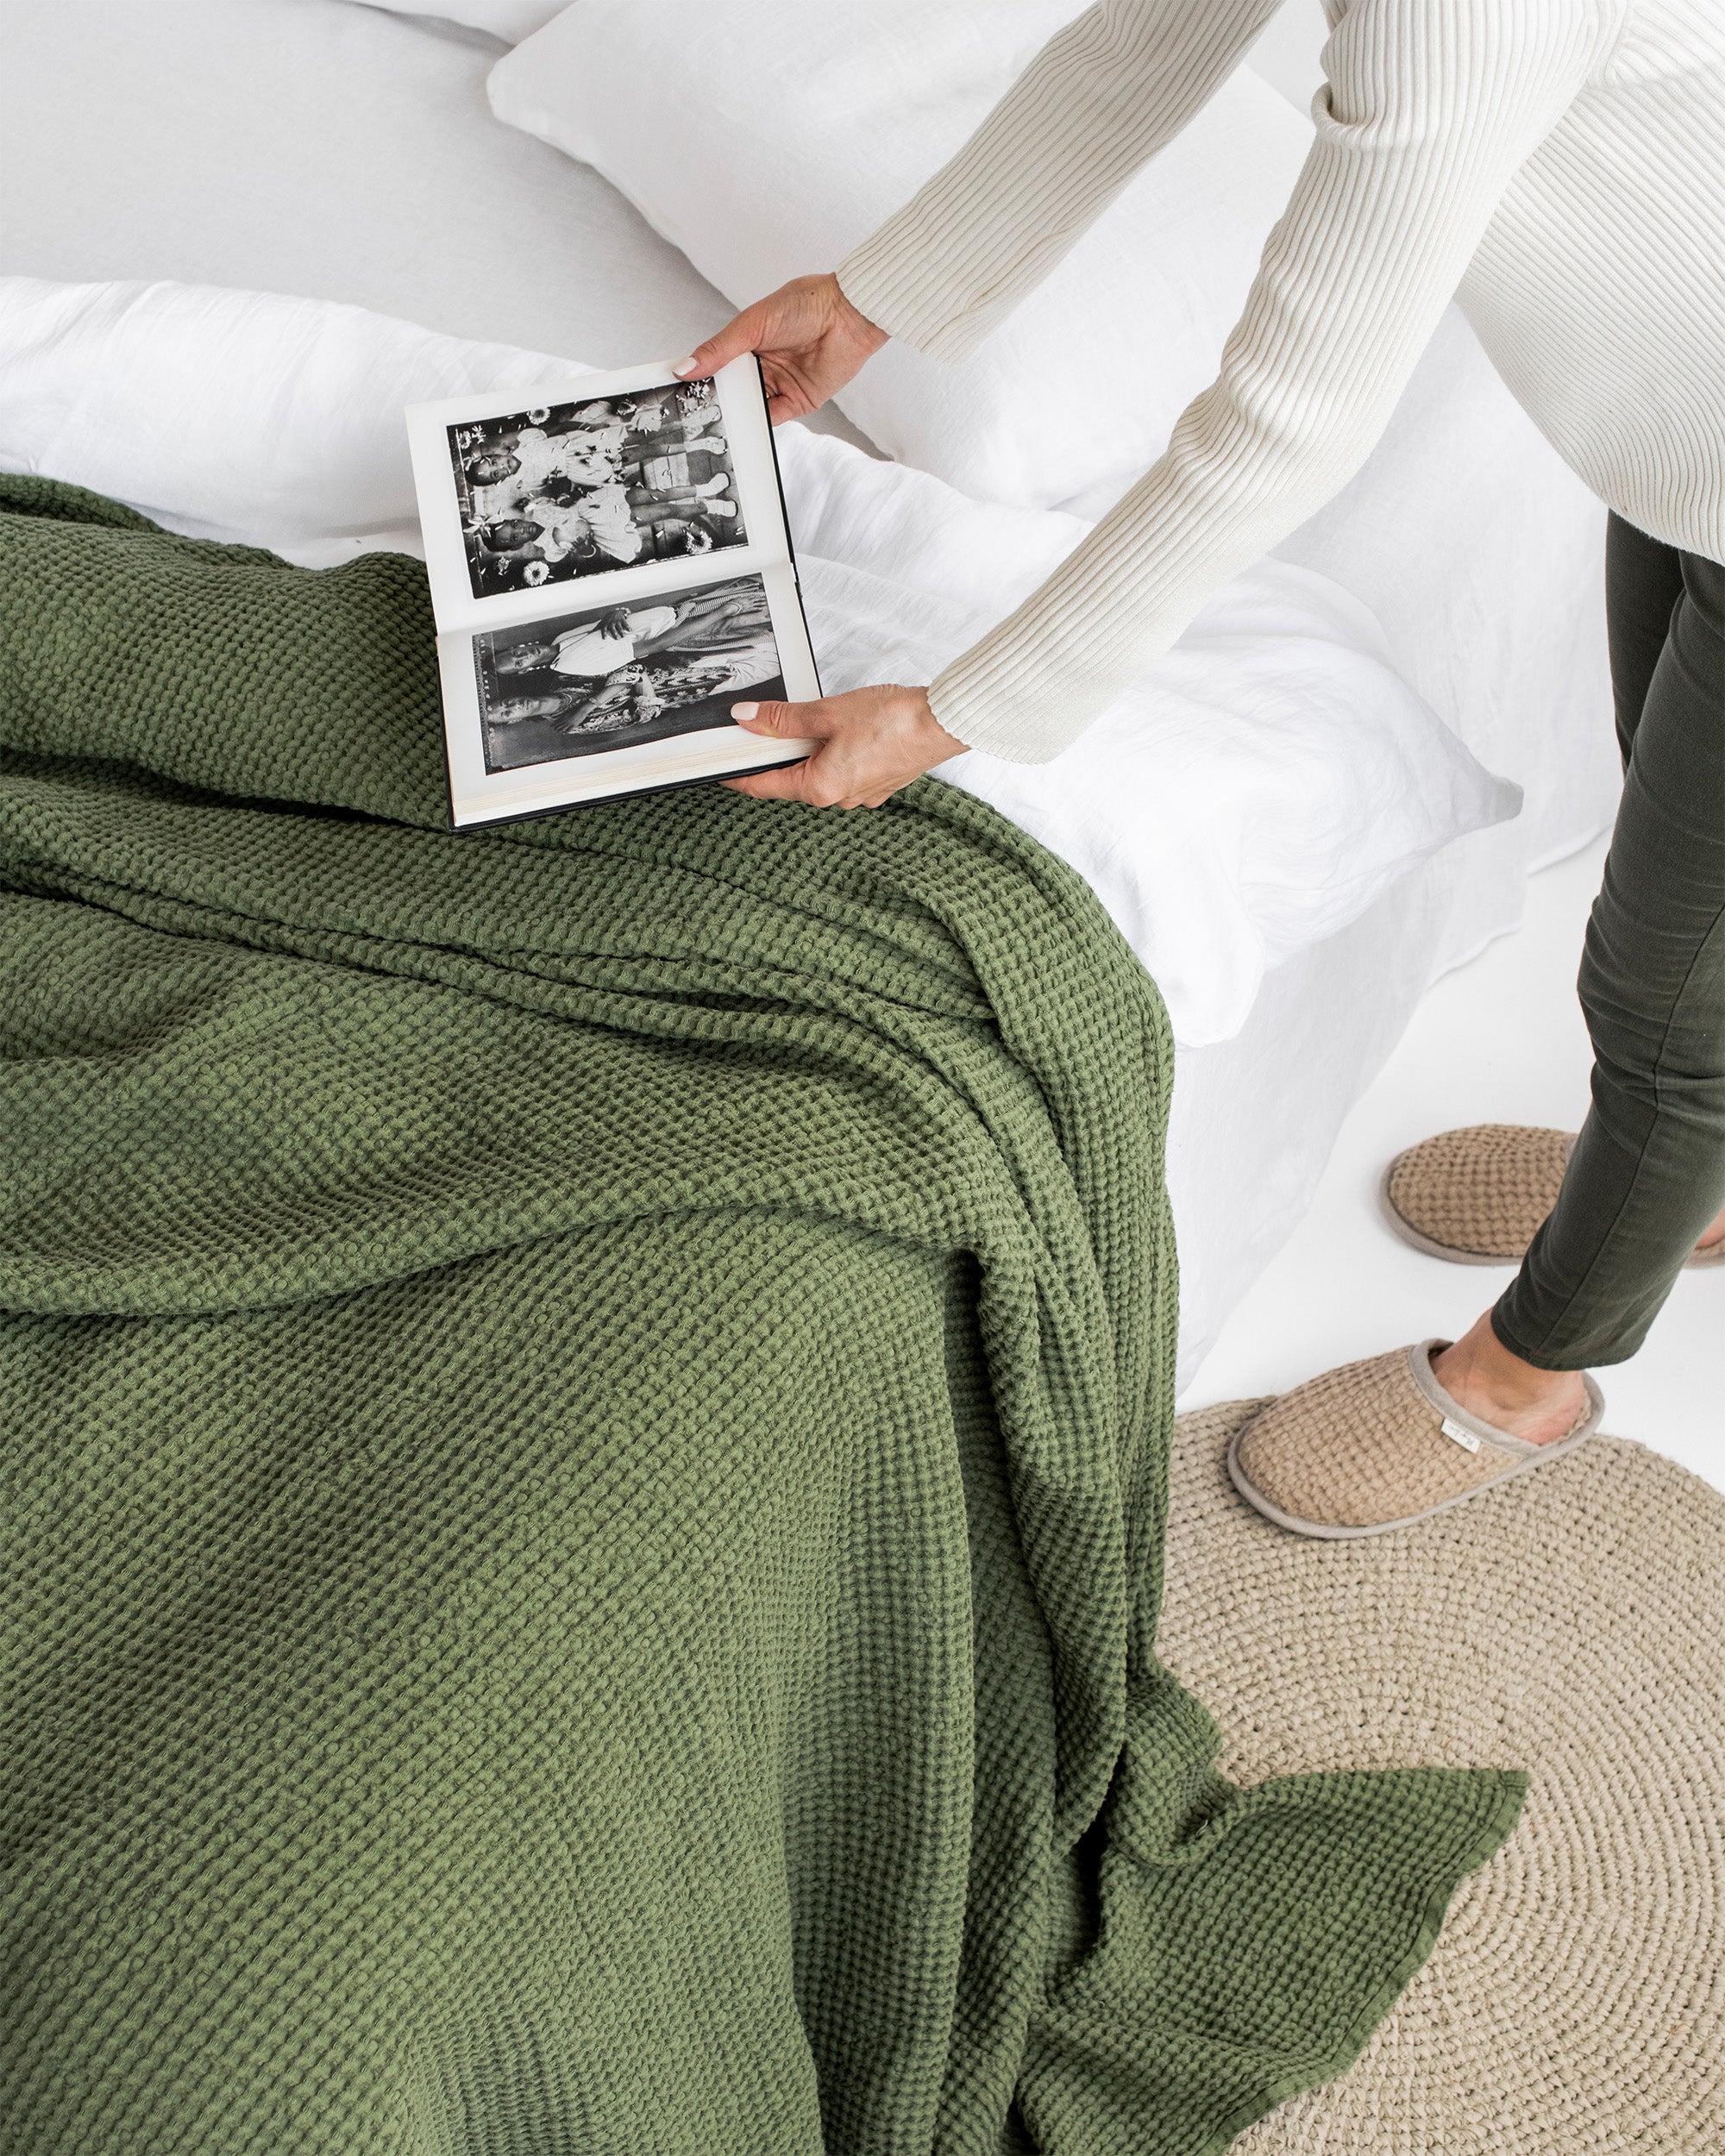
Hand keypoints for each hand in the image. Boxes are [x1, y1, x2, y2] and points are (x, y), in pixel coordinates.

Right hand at [674, 274, 887, 424]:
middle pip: (731, 390)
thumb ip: (719, 349)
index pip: (715, 364)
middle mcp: (761, 364)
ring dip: (735, 415)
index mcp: (746, 342)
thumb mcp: (752, 324)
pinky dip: (758, 425)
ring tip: (712, 425)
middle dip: (713, 402)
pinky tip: (742, 428)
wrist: (848, 314)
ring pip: (749, 406)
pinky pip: (772, 417)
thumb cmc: (804, 305)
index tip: (673, 391)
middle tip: (688, 416)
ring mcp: (778, 384)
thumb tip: (685, 367)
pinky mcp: (797, 401)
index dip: (697, 378)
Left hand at [722, 684, 964, 808]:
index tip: (718, 768)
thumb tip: (747, 720)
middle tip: (760, 728)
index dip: (738, 775)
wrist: (944, 723)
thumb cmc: (893, 721)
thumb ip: (782, 720)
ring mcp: (861, 795)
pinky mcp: (878, 784)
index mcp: (821, 788)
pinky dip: (831, 753)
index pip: (764, 786)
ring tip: (806, 722)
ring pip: (818, 774)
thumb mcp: (826, 713)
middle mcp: (839, 799)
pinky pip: (842, 771)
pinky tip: (838, 731)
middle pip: (791, 780)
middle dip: (775, 756)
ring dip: (807, 752)